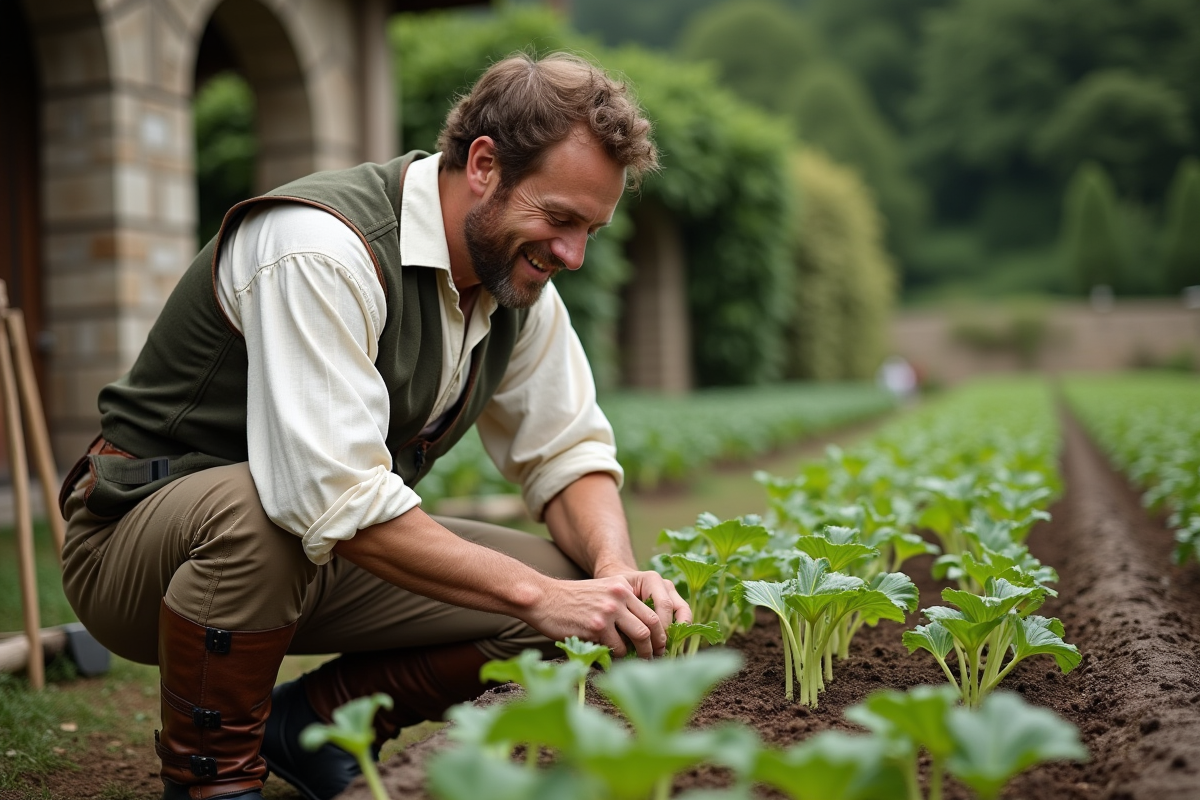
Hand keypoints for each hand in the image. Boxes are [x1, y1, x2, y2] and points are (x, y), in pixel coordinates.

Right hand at [524, 572, 686, 658]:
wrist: (543, 599)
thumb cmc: (571, 600)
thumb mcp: (601, 592)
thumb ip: (622, 604)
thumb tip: (645, 631)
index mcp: (623, 586)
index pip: (654, 609)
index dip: (661, 629)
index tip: (661, 642)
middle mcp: (620, 596)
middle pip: (653, 623)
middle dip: (659, 643)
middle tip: (658, 655)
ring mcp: (609, 611)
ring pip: (641, 636)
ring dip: (643, 653)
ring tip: (640, 660)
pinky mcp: (597, 627)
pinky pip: (618, 648)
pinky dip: (619, 657)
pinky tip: (613, 658)